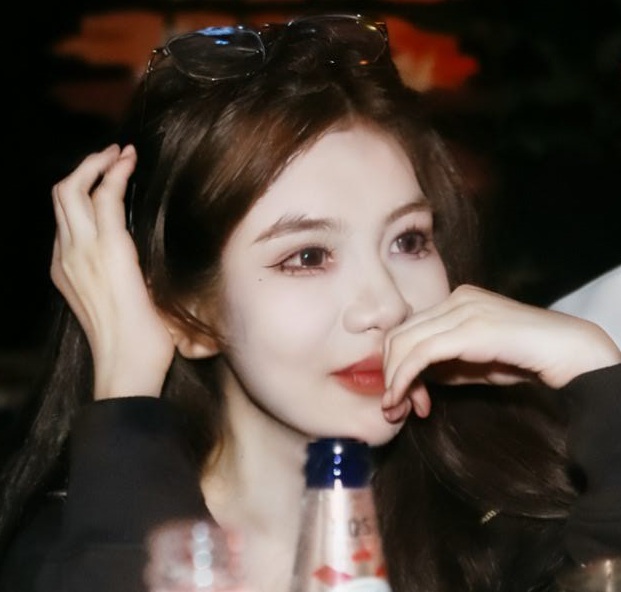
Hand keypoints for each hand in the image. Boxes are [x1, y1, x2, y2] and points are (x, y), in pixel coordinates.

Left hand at [51, 144, 174, 398]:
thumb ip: (145, 251)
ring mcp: (66, 264)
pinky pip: (61, 228)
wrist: (124, 370)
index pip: (104, 194)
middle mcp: (80, 254)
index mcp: (109, 254)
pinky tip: (93, 210)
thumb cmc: (152, 336)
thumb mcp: (160, 288)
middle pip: (69, 189)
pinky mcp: (63, 276)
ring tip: (102, 171)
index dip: (117, 168)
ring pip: (60, 205)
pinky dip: (74, 206)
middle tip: (115, 154)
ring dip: (79, 180)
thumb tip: (143, 226)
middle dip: (90, 163)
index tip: (132, 154)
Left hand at [381, 284, 620, 421]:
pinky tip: (404, 399)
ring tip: (401, 409)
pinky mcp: (469, 328)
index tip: (402, 398)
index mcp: (455, 301)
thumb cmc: (522, 359)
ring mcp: (462, 310)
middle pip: (398, 335)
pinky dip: (404, 379)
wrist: (566, 352)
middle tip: (397, 407)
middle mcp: (455, 299)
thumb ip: (441, 364)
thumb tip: (408, 379)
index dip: (395, 365)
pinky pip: (420, 353)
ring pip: (404, 343)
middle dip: (391, 375)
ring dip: (396, 381)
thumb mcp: (471, 362)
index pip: (407, 330)